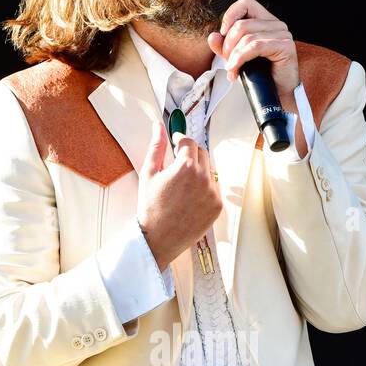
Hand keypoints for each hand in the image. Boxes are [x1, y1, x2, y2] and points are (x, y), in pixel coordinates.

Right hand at [137, 120, 221, 272]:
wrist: (158, 238)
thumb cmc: (150, 208)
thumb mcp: (149, 173)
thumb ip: (156, 147)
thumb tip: (158, 127)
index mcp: (186, 167)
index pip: (189, 142)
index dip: (181, 139)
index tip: (177, 141)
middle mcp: (203, 178)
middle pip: (202, 153)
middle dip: (190, 154)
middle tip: (177, 164)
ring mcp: (212, 193)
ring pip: (208, 171)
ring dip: (197, 171)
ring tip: (181, 186)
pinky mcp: (217, 206)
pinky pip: (213, 188)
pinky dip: (204, 188)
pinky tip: (188, 198)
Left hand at [207, 0, 299, 113]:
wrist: (277, 96)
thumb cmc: (261, 77)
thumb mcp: (238, 58)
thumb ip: (224, 46)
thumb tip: (213, 36)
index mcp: (266, 22)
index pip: (246, 3)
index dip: (230, 15)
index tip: (223, 34)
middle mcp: (276, 25)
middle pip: (242, 24)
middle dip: (228, 44)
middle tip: (227, 62)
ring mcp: (283, 34)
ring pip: (247, 36)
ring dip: (233, 55)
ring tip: (232, 69)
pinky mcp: (285, 46)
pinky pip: (255, 46)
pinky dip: (241, 58)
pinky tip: (236, 70)